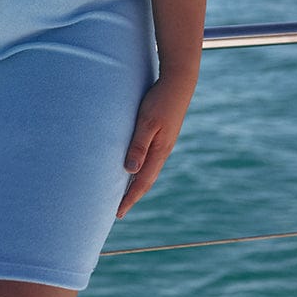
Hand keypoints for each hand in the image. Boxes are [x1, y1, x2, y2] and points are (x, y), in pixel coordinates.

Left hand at [116, 74, 196, 218]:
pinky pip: (149, 159)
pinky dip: (140, 169)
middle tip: (118, 210)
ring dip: (136, 183)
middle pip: (146, 180)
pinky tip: (133, 168)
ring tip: (124, 193)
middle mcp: (162, 151)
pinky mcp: (162, 135)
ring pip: (148, 170)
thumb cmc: (160, 101)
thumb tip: (130, 171)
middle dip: (132, 195)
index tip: (118, 213)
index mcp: (159, 151)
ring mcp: (163, 144)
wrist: (178, 83)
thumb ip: (138, 145)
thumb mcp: (147, 122)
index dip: (130, 198)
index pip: (142, 182)